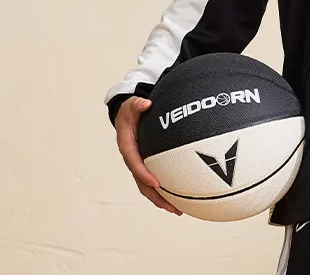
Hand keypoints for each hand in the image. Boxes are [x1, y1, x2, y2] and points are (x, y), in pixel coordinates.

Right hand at [115, 96, 182, 215]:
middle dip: (156, 196)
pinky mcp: (147, 164)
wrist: (126, 114)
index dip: (144, 174)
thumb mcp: (132, 104)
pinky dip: (165, 190)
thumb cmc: (131, 110)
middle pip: (142, 183)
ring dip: (161, 199)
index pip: (135, 163)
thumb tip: (146, 103)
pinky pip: (154, 180)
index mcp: (127, 146)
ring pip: (148, 187)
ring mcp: (139, 163)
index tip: (156, 183)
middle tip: (172, 207)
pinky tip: (180, 196)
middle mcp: (133, 159)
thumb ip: (137, 103)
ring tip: (178, 210)